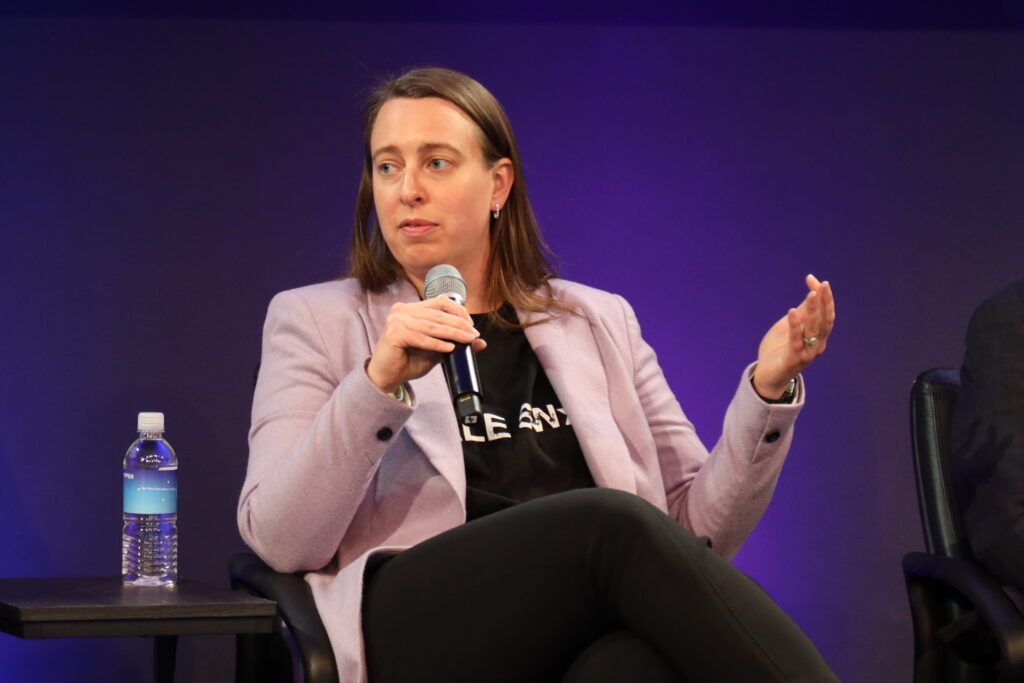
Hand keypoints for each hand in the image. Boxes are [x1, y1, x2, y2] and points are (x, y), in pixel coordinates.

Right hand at [366, 297, 486, 394]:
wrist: (387, 377)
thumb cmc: (408, 361)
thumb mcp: (436, 350)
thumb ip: (454, 342)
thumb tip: (481, 342)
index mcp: (411, 308)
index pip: (440, 302)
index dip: (458, 311)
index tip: (471, 325)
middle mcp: (402, 310)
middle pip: (438, 314)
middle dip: (459, 325)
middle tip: (474, 335)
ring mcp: (397, 320)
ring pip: (432, 326)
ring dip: (453, 334)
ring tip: (467, 341)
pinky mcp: (394, 334)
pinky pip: (422, 338)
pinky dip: (437, 344)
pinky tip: (450, 349)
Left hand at [752, 274, 835, 398]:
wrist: (768, 375)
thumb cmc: (779, 349)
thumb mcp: (791, 326)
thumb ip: (803, 311)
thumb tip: (812, 289)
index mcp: (818, 337)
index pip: (827, 315)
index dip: (825, 298)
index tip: (817, 280)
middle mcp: (817, 345)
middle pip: (824, 321)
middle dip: (824, 302)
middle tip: (822, 285)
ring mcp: (806, 354)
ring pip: (813, 330)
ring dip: (813, 311)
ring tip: (810, 294)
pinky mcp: (793, 360)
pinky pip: (795, 341)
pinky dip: (794, 326)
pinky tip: (792, 311)